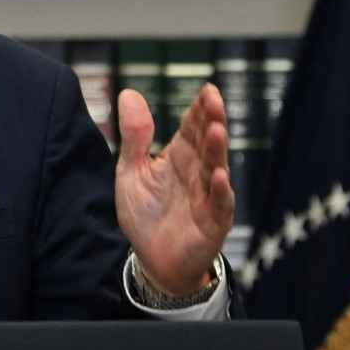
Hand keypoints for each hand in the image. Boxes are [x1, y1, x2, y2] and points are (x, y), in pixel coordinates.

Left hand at [114, 83, 235, 296]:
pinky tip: (218, 175)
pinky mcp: (212, 223)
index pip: (192, 128)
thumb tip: (129, 92)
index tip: (206, 89)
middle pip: (207, 142)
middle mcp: (197, 172)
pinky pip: (218, 205)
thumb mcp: (131, 171)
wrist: (152, 260)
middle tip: (214, 100)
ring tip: (217, 129)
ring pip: (216, 168)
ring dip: (218, 150)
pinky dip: (219, 191)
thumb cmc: (145, 214)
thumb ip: (134, 136)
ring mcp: (207, 197)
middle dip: (212, 121)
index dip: (198, 109)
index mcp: (179, 157)